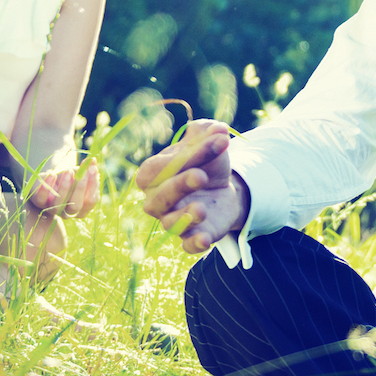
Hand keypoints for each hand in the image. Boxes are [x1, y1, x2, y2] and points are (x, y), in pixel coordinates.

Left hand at [28, 159, 100, 218]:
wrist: (45, 182)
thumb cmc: (66, 179)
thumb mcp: (77, 174)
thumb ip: (86, 169)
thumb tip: (93, 160)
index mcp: (82, 208)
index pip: (90, 201)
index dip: (93, 185)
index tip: (93, 168)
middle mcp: (68, 212)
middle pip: (76, 206)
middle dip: (80, 188)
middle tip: (83, 171)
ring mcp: (52, 210)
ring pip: (59, 204)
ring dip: (65, 187)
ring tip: (68, 171)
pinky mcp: (39, 203)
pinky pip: (42, 198)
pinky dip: (46, 187)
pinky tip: (52, 174)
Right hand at [135, 119, 243, 253]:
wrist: (223, 186)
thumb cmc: (205, 162)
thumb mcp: (207, 143)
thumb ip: (208, 132)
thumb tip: (219, 129)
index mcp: (152, 174)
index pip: (160, 166)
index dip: (187, 155)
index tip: (219, 141)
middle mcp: (157, 200)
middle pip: (159, 197)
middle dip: (179, 185)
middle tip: (202, 176)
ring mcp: (173, 220)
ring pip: (170, 224)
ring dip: (185, 217)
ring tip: (202, 208)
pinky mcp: (191, 237)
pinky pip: (187, 246)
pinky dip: (194, 244)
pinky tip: (205, 239)